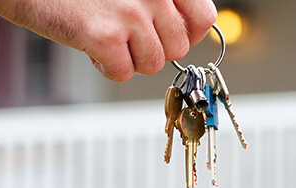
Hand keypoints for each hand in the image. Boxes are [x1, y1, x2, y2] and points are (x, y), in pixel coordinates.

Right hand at [0, 0, 215, 81]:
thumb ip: (160, 2)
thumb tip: (186, 34)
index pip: (204, 18)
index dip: (188, 34)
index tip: (169, 35)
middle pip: (178, 47)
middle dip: (152, 49)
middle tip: (126, 37)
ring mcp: (131, 14)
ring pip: (153, 63)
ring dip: (130, 59)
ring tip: (107, 38)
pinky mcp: (105, 36)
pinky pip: (123, 72)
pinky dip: (107, 67)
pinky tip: (91, 48)